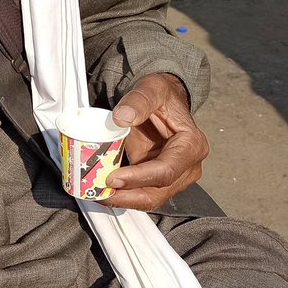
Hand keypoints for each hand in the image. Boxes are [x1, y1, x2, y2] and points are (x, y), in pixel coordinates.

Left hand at [103, 74, 208, 210]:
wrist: (163, 101)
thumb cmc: (161, 95)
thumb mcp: (152, 88)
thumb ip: (139, 100)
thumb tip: (122, 118)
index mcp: (192, 145)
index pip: (166, 170)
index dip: (139, 178)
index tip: (112, 178)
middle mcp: (188, 167)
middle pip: (157, 192)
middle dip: (126, 196)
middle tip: (98, 192)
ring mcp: (175, 177)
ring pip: (149, 198)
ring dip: (122, 199)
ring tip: (96, 193)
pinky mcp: (160, 181)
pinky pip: (142, 193)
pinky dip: (123, 195)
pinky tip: (103, 190)